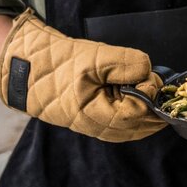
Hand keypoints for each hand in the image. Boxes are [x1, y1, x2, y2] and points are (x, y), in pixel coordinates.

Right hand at [0, 10, 165, 141]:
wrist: (32, 71)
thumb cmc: (59, 64)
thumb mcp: (94, 57)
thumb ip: (125, 63)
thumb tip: (148, 71)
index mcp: (95, 115)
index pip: (138, 113)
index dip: (150, 93)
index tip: (150, 75)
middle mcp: (99, 128)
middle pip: (142, 124)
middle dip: (154, 103)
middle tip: (154, 81)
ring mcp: (99, 129)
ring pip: (137, 127)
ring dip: (148, 110)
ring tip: (147, 87)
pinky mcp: (100, 124)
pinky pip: (128, 125)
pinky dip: (139, 113)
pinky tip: (139, 96)